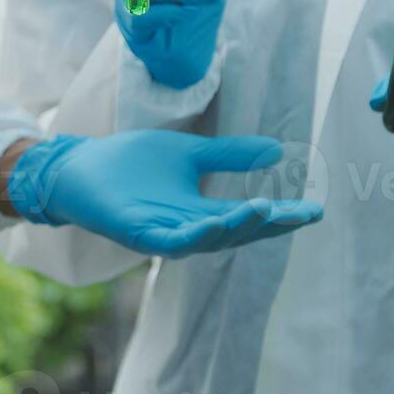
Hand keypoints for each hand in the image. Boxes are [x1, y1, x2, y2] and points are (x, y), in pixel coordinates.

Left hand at [4, 131, 322, 257]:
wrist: (79, 166)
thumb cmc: (130, 162)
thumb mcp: (191, 153)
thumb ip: (230, 155)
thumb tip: (276, 152)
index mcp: (202, 211)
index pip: (250, 218)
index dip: (281, 216)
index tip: (314, 210)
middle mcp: (188, 229)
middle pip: (237, 233)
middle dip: (269, 226)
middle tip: (301, 215)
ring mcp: (164, 235)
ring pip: (209, 240)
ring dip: (237, 229)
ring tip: (265, 212)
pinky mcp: (139, 234)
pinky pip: (172, 241)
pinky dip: (196, 235)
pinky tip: (217, 224)